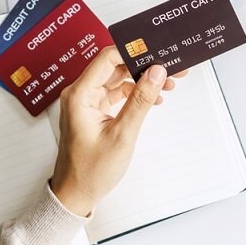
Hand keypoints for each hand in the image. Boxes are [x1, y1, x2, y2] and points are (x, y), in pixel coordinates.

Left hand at [50, 46, 182, 215]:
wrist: (76, 194)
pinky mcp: (94, 110)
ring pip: (119, 79)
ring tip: (167, 84)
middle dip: (144, 66)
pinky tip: (153, 98)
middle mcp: (81, 93)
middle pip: (115, 66)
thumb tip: (156, 73)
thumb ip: (140, 100)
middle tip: (169, 67)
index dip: (133, 51)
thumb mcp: (122, 134)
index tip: (156, 50)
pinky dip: (135, 93)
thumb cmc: (90, 170)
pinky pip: (117, 93)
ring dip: (142, 80)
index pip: (108, 58)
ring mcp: (87, 102)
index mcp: (80, 95)